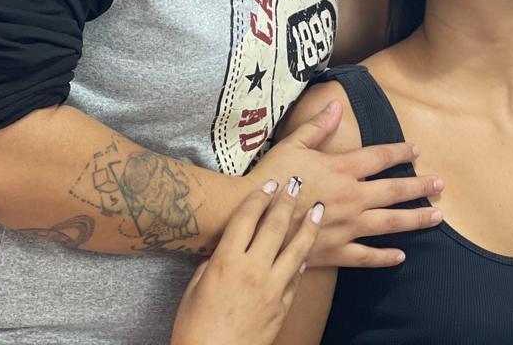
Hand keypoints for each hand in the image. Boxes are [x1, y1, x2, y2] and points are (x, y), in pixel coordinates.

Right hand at [170, 178, 322, 344]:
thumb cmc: (195, 328)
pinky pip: (296, 275)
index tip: (268, 184)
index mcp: (226, 261)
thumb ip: (212, 265)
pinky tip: (307, 249)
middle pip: (274, 226)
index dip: (258, 197)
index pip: (246, 218)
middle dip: (286, 201)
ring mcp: (272, 287)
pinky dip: (302, 259)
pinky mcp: (283, 305)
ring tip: (318, 208)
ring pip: (296, 248)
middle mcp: (253, 269)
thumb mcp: (194, 289)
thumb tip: (223, 252)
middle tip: (296, 184)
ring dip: (308, 225)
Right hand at [248, 99, 444, 267]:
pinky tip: (401, 256)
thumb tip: (338, 105)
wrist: (250, 215)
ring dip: (415, 220)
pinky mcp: (336, 251)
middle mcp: (351, 197)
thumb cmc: (270, 177)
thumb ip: (319, 126)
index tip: (416, 151)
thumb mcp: (293, 144)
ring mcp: (346, 226)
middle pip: (394, 191)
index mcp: (342, 169)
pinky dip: (385, 257)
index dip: (400, 153)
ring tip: (436, 217)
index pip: (379, 157)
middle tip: (440, 186)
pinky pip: (366, 257)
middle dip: (420, 187)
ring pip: (389, 223)